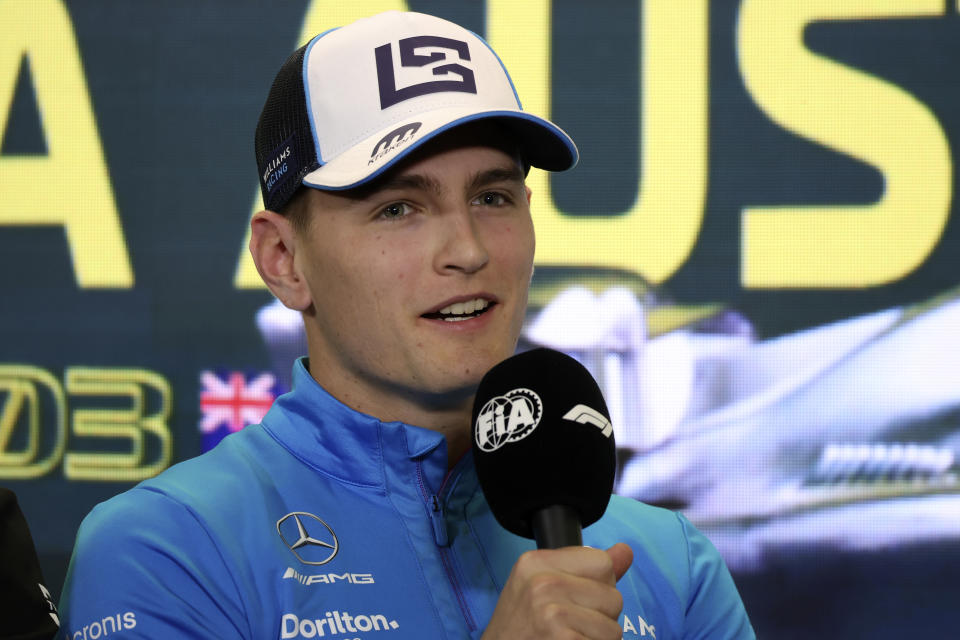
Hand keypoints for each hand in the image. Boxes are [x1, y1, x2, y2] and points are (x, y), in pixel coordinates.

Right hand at [481, 543, 633, 639]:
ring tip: (569, 639)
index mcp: (536, 561)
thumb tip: (625, 551)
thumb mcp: (541, 588)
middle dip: (600, 617)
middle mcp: (542, 582)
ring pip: (613, 628)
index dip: (598, 587)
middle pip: (613, 596)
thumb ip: (586, 570)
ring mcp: (551, 612)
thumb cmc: (521, 629)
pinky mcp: (562, 639)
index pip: (602, 562)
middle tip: (569, 627)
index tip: (573, 601)